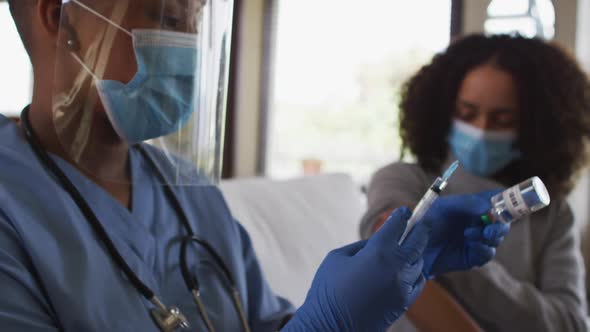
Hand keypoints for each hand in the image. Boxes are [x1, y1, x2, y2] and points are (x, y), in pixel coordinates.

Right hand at [283, 208, 429, 331]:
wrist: (331, 327)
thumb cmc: (328, 290)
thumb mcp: (337, 258)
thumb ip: (360, 246)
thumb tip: (376, 241)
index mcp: (377, 253)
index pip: (397, 227)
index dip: (401, 216)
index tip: (404, 211)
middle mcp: (395, 268)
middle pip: (417, 242)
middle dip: (420, 229)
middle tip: (422, 222)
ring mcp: (402, 287)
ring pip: (419, 262)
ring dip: (415, 252)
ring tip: (411, 246)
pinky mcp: (404, 303)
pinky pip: (418, 282)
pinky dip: (416, 272)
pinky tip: (409, 268)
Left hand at [419, 191, 509, 277]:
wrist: (413, 247)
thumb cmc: (425, 222)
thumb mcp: (442, 207)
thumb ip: (466, 203)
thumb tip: (489, 206)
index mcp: (471, 206)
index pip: (495, 199)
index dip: (505, 198)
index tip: (509, 199)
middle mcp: (477, 222)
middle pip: (502, 221)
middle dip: (501, 223)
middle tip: (490, 226)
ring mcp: (476, 240)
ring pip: (496, 238)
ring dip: (490, 236)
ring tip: (469, 234)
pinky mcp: (472, 257)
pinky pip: (487, 254)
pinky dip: (484, 249)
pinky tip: (474, 246)